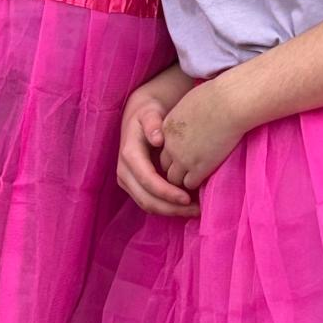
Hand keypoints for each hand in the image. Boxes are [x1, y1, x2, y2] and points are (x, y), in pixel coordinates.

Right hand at [117, 86, 197, 216]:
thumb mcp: (150, 112)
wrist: (139, 115)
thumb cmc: (149, 112)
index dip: (167, 192)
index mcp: (129, 154)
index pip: (147, 180)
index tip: (187, 197)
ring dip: (170, 211)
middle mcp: (125, 171)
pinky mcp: (134, 185)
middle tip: (196, 209)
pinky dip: (167, 207)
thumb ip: (153, 123)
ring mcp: (128, 180)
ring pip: (148, 205)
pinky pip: (149, 202)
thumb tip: (157, 139)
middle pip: (146, 199)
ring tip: (195, 210)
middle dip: (171, 208)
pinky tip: (185, 205)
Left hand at [159, 78, 246, 192]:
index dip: (175, 153)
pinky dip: (196, 184)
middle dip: (176, 168)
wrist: (228, 103)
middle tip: (191, 169)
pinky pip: (190, 184)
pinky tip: (206, 178)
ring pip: (174, 179)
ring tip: (197, 178)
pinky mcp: (198, 167)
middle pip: (165, 165)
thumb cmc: (217, 95)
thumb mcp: (193, 102)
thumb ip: (189, 114)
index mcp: (167, 127)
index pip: (163, 148)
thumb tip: (197, 114)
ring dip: (184, 180)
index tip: (187, 153)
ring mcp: (183, 158)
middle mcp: (171, 145)